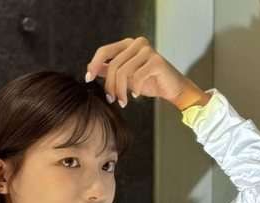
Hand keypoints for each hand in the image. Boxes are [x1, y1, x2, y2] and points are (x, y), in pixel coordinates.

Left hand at [85, 36, 209, 109]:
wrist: (171, 88)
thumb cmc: (148, 82)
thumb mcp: (125, 77)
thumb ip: (109, 70)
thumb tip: (90, 68)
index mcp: (127, 45)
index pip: (104, 51)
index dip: (94, 65)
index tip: (88, 79)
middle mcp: (137, 43)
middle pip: (113, 65)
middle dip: (110, 85)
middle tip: (111, 100)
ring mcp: (147, 50)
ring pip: (124, 72)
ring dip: (120, 91)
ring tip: (123, 102)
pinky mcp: (156, 61)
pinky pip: (137, 76)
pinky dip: (134, 89)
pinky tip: (136, 96)